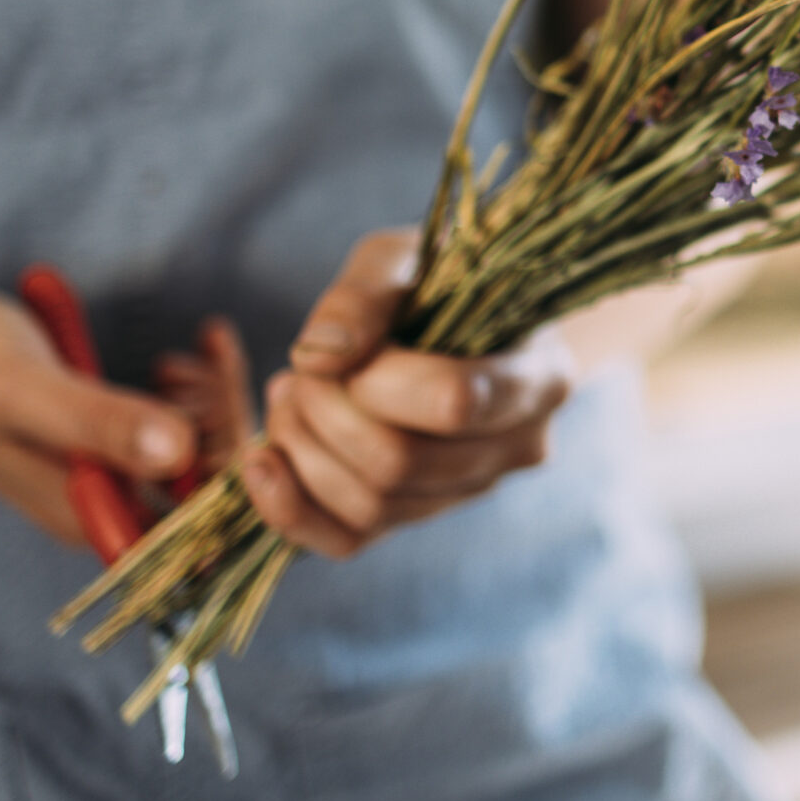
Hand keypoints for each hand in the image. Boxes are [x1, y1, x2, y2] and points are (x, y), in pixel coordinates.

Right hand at [0, 288, 209, 548]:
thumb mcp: (25, 389)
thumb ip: (97, 421)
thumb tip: (175, 451)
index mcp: (91, 518)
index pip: (204, 517)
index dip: (229, 457)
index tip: (208, 390)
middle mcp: (108, 510)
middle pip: (214, 483)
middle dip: (222, 417)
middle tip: (196, 358)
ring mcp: (111, 478)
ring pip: (206, 451)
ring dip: (211, 399)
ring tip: (178, 356)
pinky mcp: (114, 446)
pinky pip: (187, 428)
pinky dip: (198, 387)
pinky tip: (190, 348)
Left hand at [242, 228, 573, 558]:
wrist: (468, 322)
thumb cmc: (438, 283)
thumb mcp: (404, 259)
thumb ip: (362, 296)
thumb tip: (317, 358)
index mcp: (537, 376)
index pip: (457, 403)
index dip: (379, 382)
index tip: (347, 349)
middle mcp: (516, 448)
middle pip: (401, 464)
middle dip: (325, 414)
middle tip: (298, 370)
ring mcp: (469, 491)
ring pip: (370, 507)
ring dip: (302, 450)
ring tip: (289, 394)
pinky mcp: (419, 516)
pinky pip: (348, 542)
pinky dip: (289, 509)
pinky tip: (263, 461)